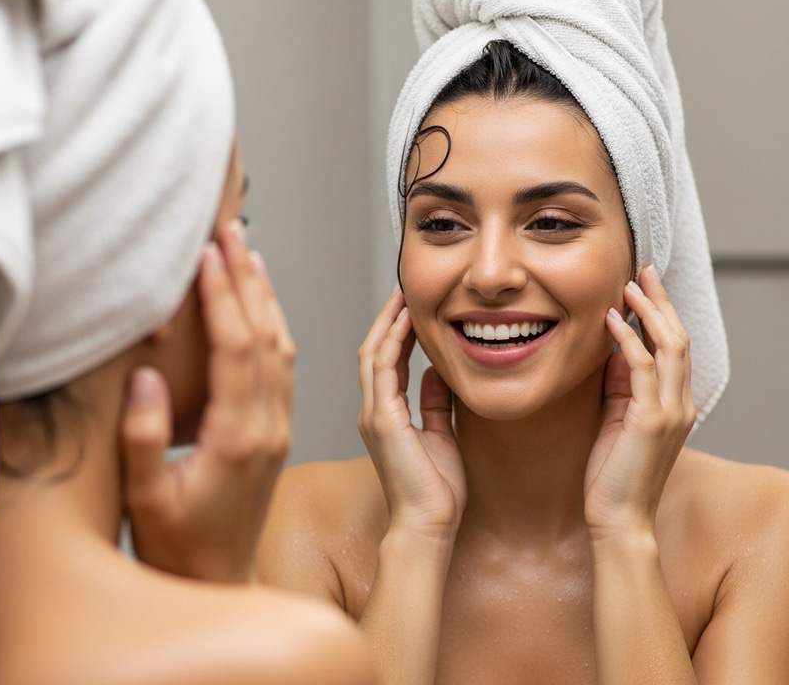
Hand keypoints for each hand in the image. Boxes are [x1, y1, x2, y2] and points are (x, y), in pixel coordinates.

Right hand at [121, 219, 294, 582]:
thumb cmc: (179, 543)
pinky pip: (285, 368)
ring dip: (267, 298)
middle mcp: (268, 425)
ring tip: (250, 256)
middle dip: (249, 280)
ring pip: (282, 347)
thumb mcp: (146, 497)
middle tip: (234, 233)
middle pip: (266, 336)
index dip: (224, 296)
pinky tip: (265, 309)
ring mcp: (279, 427)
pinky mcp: (278, 430)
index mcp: (238, 437)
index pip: (237, 348)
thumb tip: (146, 374)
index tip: (210, 254)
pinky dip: (276, 328)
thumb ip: (143, 436)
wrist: (220, 575)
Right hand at [358, 287, 466, 542]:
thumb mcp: (441, 434)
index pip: (386, 360)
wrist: (428, 526)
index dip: (396, 330)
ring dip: (388, 321)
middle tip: (404, 288)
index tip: (410, 305)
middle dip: (387, 317)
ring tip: (403, 293)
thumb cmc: (436, 491)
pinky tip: (406, 321)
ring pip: (373, 353)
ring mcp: (373, 414)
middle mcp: (373, 410)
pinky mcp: (382, 419)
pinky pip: (383, 370)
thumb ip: (435, 403)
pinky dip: (393, 342)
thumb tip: (437, 372)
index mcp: (385, 414)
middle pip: (373, 350)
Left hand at [584, 265, 694, 540]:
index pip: (675, 347)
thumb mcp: (616, 420)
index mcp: (674, 404)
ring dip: (649, 312)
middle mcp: (680, 404)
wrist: (618, 518)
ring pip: (670, 347)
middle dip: (661, 301)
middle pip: (678, 338)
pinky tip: (612, 320)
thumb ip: (620, 388)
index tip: (644, 285)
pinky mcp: (650, 420)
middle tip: (643, 271)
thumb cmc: (613, 473)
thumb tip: (613, 353)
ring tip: (629, 286)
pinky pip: (644, 368)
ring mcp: (670, 412)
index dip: (662, 313)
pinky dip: (629, 339)